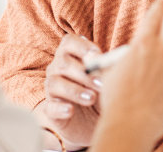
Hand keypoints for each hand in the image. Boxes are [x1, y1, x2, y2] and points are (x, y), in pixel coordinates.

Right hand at [37, 33, 103, 147]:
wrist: (96, 119)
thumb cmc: (102, 92)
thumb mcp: (109, 79)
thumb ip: (110, 68)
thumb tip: (112, 61)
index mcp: (70, 55)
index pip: (69, 42)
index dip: (82, 46)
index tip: (97, 55)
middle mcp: (57, 69)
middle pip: (63, 63)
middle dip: (84, 73)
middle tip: (102, 84)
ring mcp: (52, 90)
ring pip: (54, 84)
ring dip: (74, 90)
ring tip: (92, 98)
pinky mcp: (51, 110)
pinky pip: (49, 107)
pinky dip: (59, 108)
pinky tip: (71, 110)